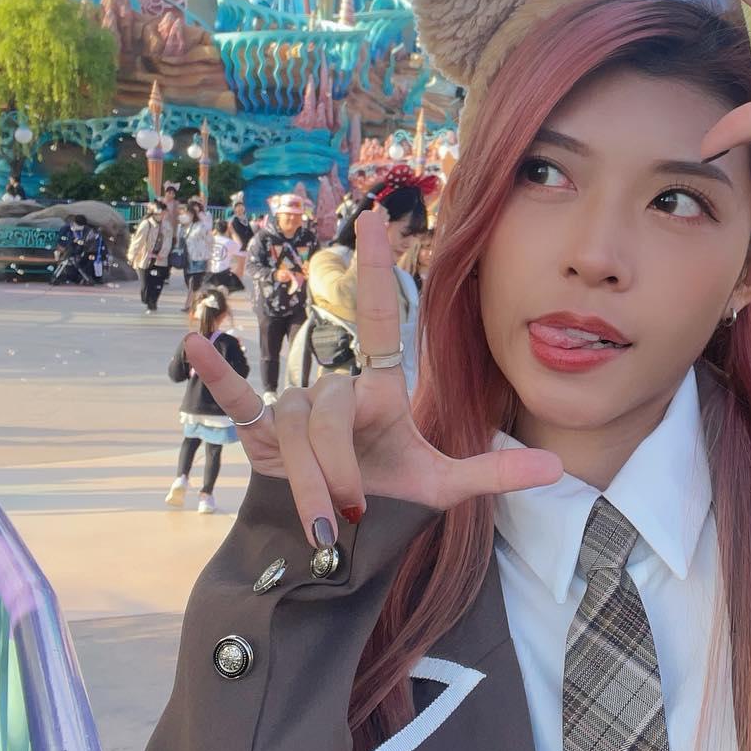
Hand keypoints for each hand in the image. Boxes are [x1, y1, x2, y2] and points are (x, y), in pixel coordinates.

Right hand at [184, 209, 560, 543]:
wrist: (342, 535)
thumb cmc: (391, 497)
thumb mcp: (444, 488)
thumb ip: (495, 473)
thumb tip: (559, 468)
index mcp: (380, 389)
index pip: (379, 318)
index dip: (375, 267)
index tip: (373, 215)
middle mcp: (336, 389)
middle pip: (328, 413)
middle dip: (336, 469)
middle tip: (348, 517)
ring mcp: (295, 409)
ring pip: (294, 432)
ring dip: (307, 483)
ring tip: (323, 526)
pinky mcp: (261, 432)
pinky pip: (238, 400)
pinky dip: (217, 374)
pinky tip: (192, 340)